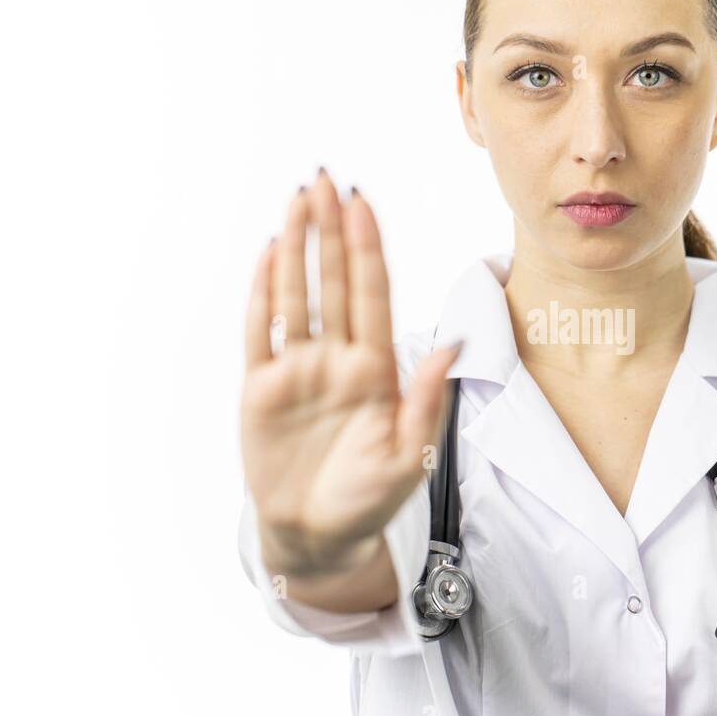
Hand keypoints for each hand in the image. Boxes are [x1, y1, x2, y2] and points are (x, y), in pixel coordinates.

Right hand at [240, 167, 460, 572]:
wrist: (319, 536)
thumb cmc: (371, 499)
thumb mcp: (409, 456)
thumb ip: (426, 398)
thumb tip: (454, 342)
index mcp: (377, 369)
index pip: (373, 295)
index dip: (367, 249)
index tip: (362, 204)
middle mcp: (338, 359)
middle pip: (335, 282)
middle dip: (331, 231)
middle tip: (326, 179)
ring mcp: (299, 370)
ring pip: (298, 295)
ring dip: (298, 248)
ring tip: (298, 200)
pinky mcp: (262, 389)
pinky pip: (262, 332)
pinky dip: (264, 293)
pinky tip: (270, 254)